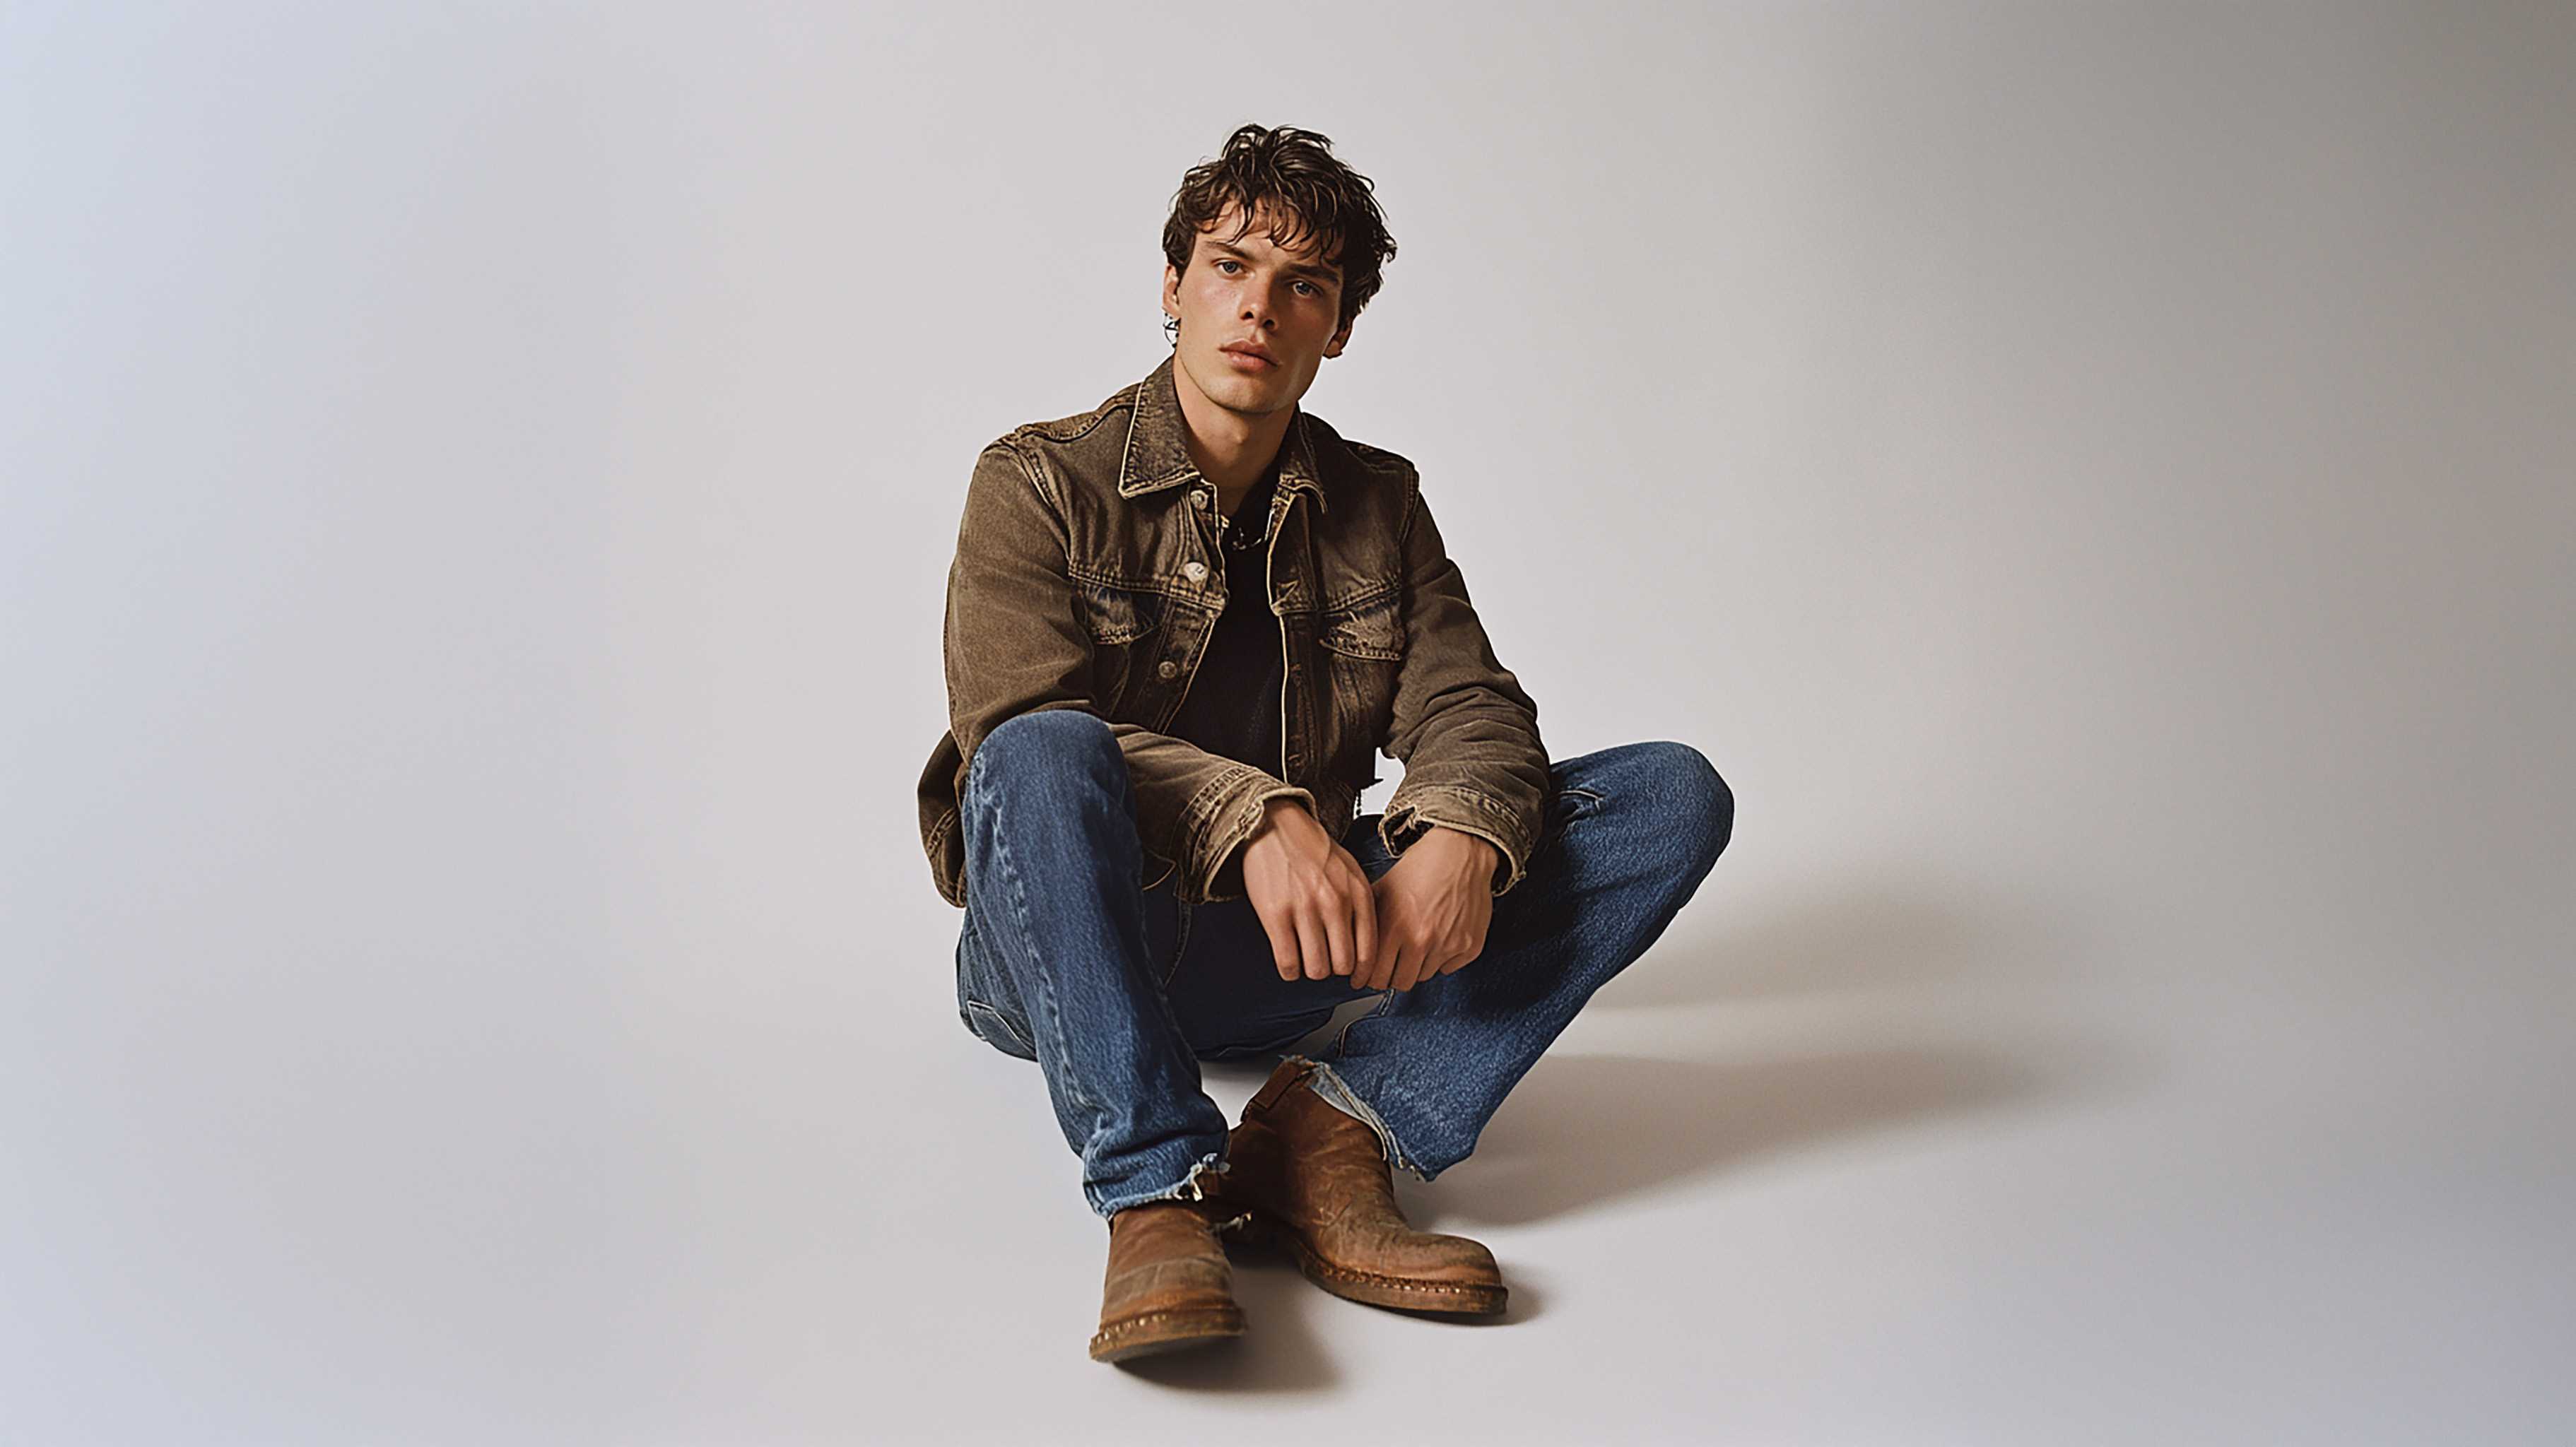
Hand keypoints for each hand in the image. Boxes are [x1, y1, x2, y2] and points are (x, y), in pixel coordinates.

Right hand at [1240, 798, 1379, 983]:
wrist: (1277, 825)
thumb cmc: (1315, 851)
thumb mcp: (1351, 872)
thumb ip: (1361, 906)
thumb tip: (1365, 948)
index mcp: (1358, 894)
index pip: (1368, 952)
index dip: (1361, 973)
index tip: (1353, 978)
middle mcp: (1335, 903)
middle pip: (1342, 965)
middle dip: (1333, 970)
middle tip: (1325, 962)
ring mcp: (1304, 909)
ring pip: (1316, 969)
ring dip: (1310, 970)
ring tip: (1306, 959)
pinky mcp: (1276, 915)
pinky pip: (1288, 962)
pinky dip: (1289, 970)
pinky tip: (1289, 961)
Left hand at [1358, 827, 1496, 992]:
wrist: (1460, 852)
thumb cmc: (1421, 867)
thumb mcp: (1383, 888)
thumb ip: (1367, 921)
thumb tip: (1351, 946)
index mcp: (1396, 926)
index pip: (1376, 975)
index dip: (1368, 979)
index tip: (1365, 979)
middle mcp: (1422, 939)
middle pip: (1400, 983)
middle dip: (1390, 977)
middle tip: (1389, 967)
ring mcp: (1448, 945)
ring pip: (1424, 976)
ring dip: (1416, 966)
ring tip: (1415, 945)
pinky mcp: (1469, 946)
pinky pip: (1448, 968)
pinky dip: (1441, 959)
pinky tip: (1438, 938)